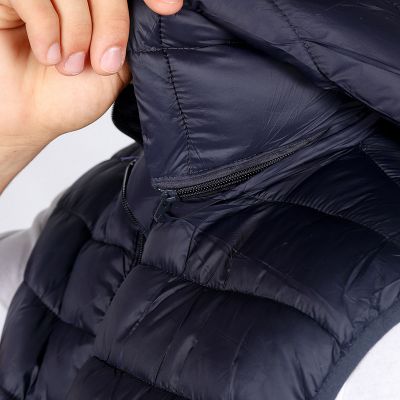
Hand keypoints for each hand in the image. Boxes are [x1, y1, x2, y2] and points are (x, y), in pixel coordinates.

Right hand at [0, 0, 182, 192]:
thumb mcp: (115, 70)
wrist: (27, 117)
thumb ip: (134, 41)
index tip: (168, 8)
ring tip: (69, 65)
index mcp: (99, 5)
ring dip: (78, 32)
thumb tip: (161, 18)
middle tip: (103, 62)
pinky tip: (48, 54)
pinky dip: (47, 29)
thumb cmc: (66, 95)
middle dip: (112, 22)